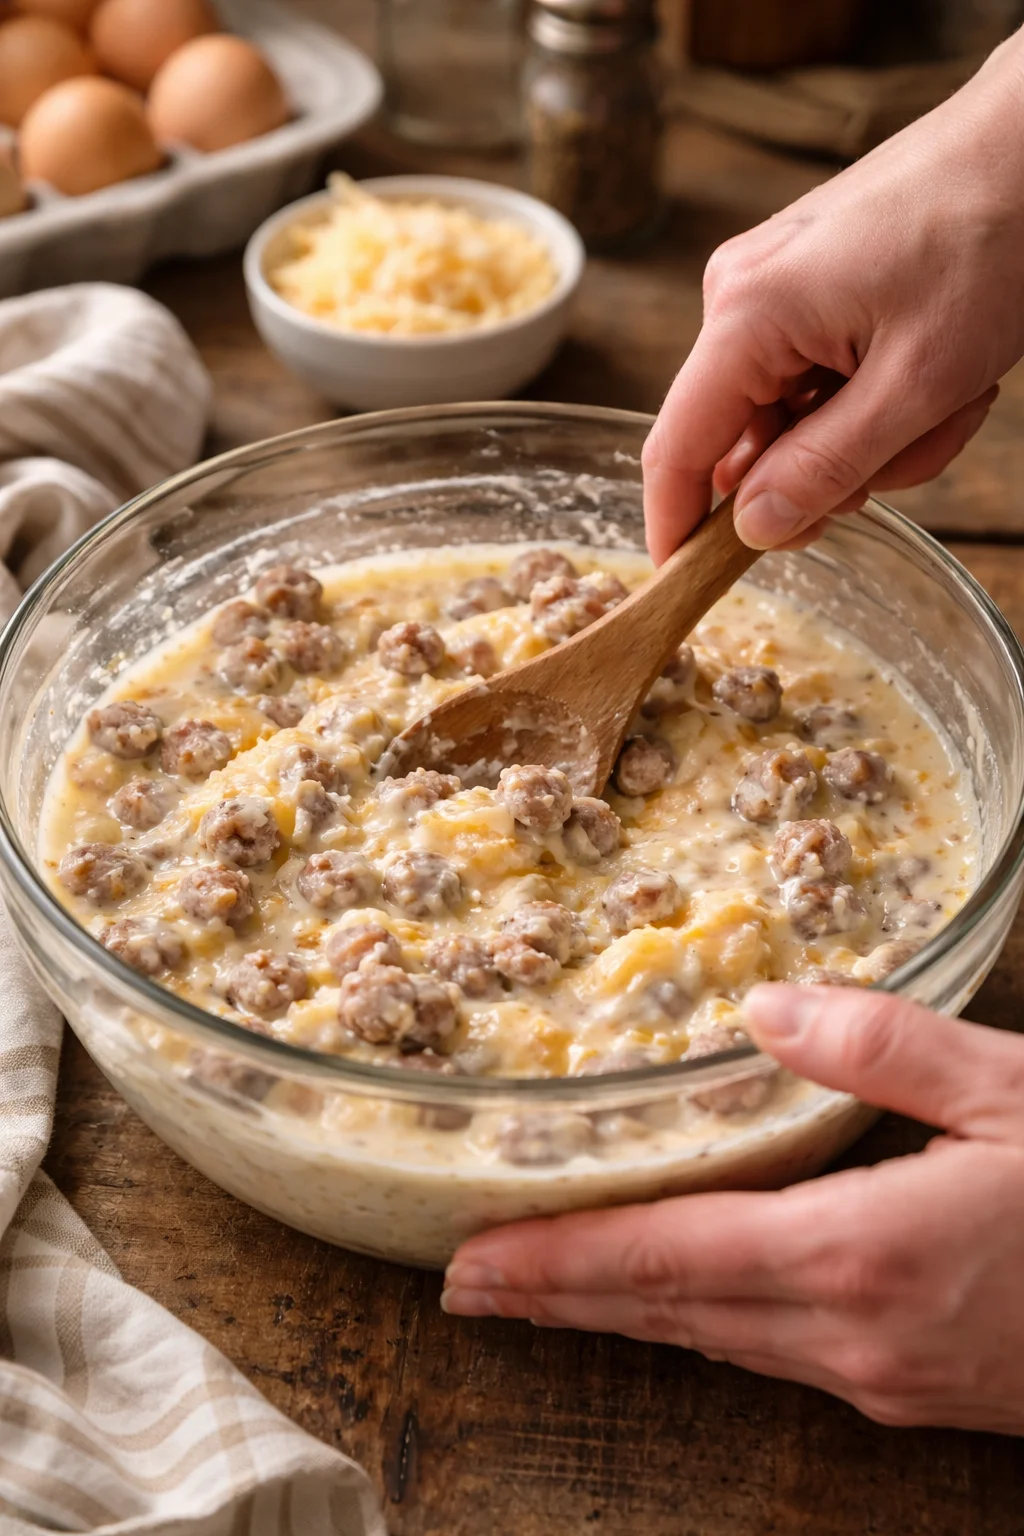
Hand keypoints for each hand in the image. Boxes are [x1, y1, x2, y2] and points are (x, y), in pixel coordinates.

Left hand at [443, 986, 1023, 1432]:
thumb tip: (767, 1003)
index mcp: (860, 1254)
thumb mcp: (1015, 1093)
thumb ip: (885, 1044)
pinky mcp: (915, 1389)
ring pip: (715, 1340)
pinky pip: (773, 1351)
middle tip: (466, 1283)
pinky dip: (699, 1322)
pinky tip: (678, 1302)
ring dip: (622, 1313)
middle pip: (669, 1314)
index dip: (560, 1262)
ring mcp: (882, 1376)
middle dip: (562, 1297)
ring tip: (543, 1289)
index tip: (471, 1265)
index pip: (668, 1260)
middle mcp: (851, 1334)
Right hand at [642, 31, 1023, 560]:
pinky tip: (936, 373)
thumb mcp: (916, 385)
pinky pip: (821, 381)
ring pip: (796, 419)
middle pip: (749, 443)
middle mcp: (741, 298)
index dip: (677, 527)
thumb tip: (754, 531)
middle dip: (833, 470)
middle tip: (910, 451)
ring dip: (872, 436)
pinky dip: (878, 398)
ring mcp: (773, 288)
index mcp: (747, 315)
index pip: (677, 450)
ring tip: (948, 397)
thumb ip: (825, 469)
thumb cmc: (987, 239)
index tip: (685, 584)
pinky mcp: (806, 285)